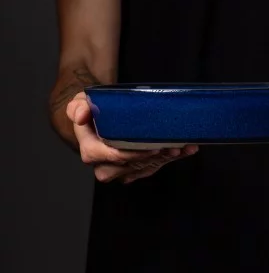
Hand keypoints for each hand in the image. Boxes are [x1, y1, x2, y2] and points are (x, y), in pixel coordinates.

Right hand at [66, 92, 198, 183]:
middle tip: (174, 146)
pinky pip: (156, 165)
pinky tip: (187, 149)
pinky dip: (173, 157)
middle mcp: (106, 166)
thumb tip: (81, 115)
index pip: (116, 157)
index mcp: (92, 152)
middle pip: (136, 165)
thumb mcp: (79, 102)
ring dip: (168, 158)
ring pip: (149, 167)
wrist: (96, 121)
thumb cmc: (90, 111)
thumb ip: (77, 107)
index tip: (155, 146)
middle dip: (157, 157)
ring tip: (183, 146)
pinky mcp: (137, 168)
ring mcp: (123, 169)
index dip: (137, 154)